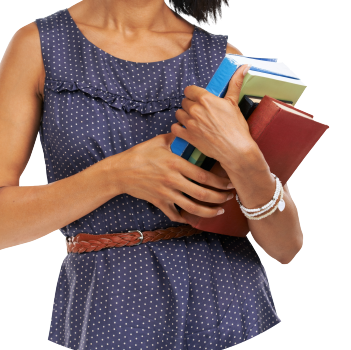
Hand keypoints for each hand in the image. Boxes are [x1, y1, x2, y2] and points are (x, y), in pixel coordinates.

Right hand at [113, 132, 235, 223]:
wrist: (120, 171)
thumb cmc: (139, 154)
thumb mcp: (158, 141)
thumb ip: (177, 137)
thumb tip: (191, 131)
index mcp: (175, 163)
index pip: (203, 175)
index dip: (219, 181)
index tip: (229, 182)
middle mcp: (172, 180)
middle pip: (201, 194)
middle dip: (219, 197)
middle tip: (230, 197)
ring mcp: (165, 193)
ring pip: (191, 207)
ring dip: (208, 211)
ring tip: (220, 211)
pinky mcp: (159, 202)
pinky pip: (175, 214)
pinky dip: (185, 218)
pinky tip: (194, 218)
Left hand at [171, 64, 256, 170]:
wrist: (236, 149)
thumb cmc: (237, 127)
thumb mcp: (234, 103)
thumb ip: (235, 83)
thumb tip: (244, 67)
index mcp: (205, 99)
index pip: (189, 90)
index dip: (193, 94)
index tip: (198, 98)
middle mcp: (195, 109)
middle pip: (184, 102)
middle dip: (190, 105)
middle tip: (200, 111)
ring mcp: (190, 123)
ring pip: (178, 114)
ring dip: (184, 116)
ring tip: (193, 120)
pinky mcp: (188, 136)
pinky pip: (174, 128)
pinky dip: (178, 128)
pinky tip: (186, 129)